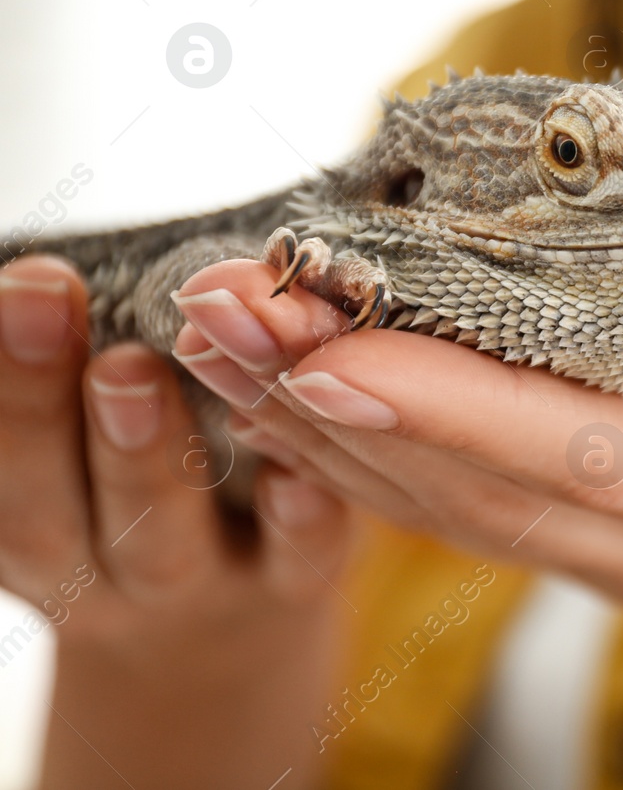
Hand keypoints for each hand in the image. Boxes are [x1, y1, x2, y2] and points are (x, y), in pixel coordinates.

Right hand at [0, 255, 350, 789]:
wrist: (215, 646)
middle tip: (48, 297)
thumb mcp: (75, 448)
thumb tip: (39, 272)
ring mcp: (192, 584)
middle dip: (39, 402)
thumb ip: (64, 369)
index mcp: (23, 514)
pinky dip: (294, 522)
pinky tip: (297, 474)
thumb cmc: (130, 496)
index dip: (4, 378)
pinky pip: (291, 564)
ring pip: (157, 539)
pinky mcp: (292, 585)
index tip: (28, 276)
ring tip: (133, 368)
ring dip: (143, 457)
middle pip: (44, 505)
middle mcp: (86, 564)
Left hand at [174, 258, 622, 788]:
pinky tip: (314, 405)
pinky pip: (485, 511)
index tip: (326, 346)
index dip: (452, 409)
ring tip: (222, 341)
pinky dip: (387, 457)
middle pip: (481, 484)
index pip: (584, 458)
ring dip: (334, 430)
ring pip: (462, 504)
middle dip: (338, 404)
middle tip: (211, 310)